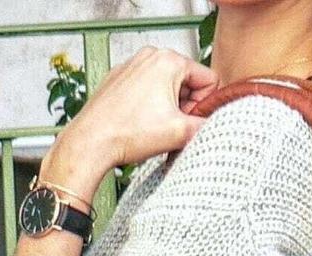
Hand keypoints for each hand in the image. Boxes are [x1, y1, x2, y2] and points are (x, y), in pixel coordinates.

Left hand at [44, 47, 218, 198]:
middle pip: (188, 83)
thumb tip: (219, 127)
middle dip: (186, 107)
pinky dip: (150, 109)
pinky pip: (148, 93)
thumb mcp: (180, 133)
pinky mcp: (120, 80)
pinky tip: (141, 125)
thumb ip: (208, 127)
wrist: (92, 142)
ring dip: (169, 110)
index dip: (205, 105)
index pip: (209, 80)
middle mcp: (150, 57)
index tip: (191, 121)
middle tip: (173, 128)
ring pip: (168, 89)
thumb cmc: (128, 133)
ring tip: (156, 128)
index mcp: (168, 61)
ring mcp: (133, 67)